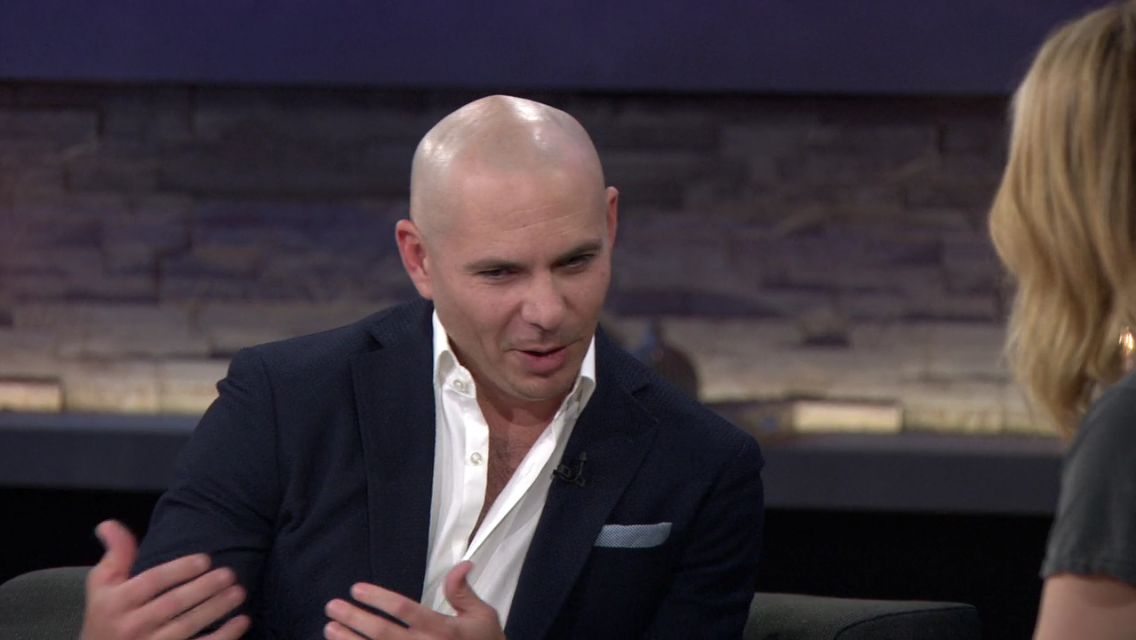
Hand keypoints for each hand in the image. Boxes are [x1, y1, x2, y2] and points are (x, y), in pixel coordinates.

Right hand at [81, 520, 249, 639]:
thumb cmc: (107, 616)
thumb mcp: (102, 586)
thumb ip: (115, 554)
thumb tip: (109, 523)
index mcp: (115, 603)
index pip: (152, 582)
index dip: (180, 569)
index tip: (205, 560)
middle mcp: (131, 626)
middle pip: (173, 604)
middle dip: (204, 588)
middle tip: (230, 574)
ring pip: (188, 626)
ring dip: (217, 609)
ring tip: (239, 592)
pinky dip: (224, 636)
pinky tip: (242, 621)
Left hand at [324, 561, 504, 638]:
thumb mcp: (482, 615)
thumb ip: (463, 592)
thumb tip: (461, 564)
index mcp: (444, 630)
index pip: (405, 610)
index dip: (378, 599)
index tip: (356, 589)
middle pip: (383, 634)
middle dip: (355, 619)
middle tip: (333, 606)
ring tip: (330, 628)